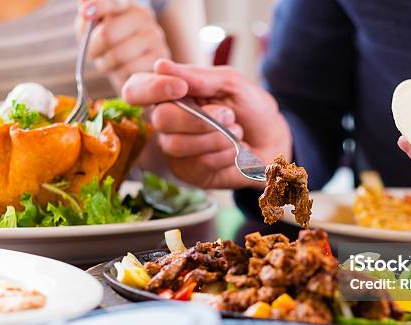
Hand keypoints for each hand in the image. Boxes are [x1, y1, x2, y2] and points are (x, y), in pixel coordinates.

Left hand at [75, 0, 170, 90]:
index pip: (112, 3)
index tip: (85, 14)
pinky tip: (121, 70)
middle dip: (94, 47)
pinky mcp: (159, 58)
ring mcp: (154, 37)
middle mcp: (143, 17)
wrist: (134, 67)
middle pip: (108, 33)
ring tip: (107, 63)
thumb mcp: (94, 28)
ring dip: (105, 63)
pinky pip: (130, 69)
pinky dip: (120, 73)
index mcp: (126, 5)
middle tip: (92, 53)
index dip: (97, 7)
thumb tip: (84, 6)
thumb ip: (88, 17)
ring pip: (119, 54)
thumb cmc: (111, 45)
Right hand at [122, 59, 292, 188]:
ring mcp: (175, 149)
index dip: (151, 88)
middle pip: (160, 119)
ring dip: (215, 137)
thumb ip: (199, 77)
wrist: (273, 142)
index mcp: (172, 93)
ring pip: (176, 145)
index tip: (180, 88)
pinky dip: (221, 155)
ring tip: (236, 132)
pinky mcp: (188, 172)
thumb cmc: (251, 109)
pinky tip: (233, 152)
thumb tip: (160, 66)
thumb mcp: (232, 84)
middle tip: (228, 114)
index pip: (137, 89)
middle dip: (198, 118)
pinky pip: (195, 164)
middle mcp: (167, 121)